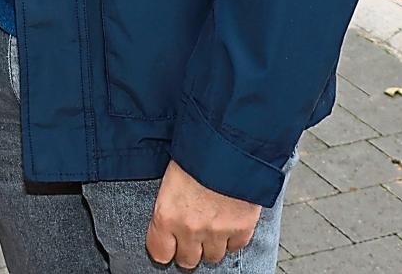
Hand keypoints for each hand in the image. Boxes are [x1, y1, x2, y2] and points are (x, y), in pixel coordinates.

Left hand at [145, 160, 259, 268]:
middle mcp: (190, 228)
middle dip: (189, 248)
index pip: (160, 253)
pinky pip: (235, 247)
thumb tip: (168, 219)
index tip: (168, 241)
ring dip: (212, 244)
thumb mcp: (171, 176)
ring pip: (212, 257)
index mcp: (166, 214)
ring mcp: (217, 231)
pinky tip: (229, 220)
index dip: (165, 247)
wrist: (230, 141)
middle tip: (192, 232)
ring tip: (212, 224)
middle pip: (187, 260)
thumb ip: (169, 203)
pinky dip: (233, 237)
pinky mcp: (241, 229)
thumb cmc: (197, 150)